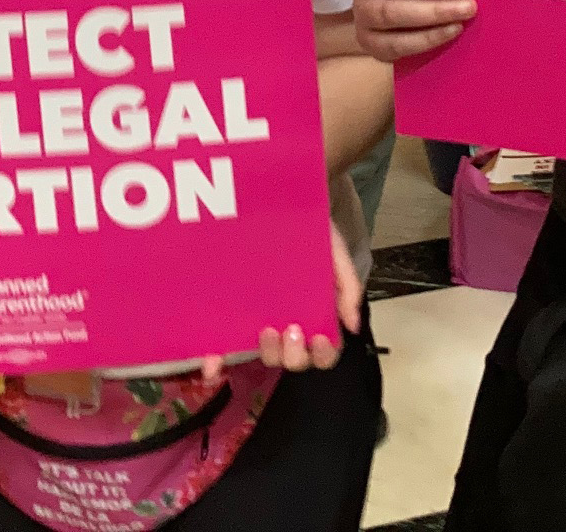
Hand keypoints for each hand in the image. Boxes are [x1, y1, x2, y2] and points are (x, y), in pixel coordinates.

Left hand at [202, 225, 361, 382]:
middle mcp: (288, 323)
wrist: (279, 200)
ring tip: (266, 330)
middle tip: (290, 329)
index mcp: (315, 315)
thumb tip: (352, 326)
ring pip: (264, 355)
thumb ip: (348, 286)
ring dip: (267, 353)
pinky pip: (223, 345)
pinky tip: (213, 365)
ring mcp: (259, 319)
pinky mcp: (231, 313)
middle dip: (294, 354)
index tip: (319, 337)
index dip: (324, 353)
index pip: (324, 350)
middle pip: (294, 359)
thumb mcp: (335, 252)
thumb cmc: (310, 230)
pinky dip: (218, 361)